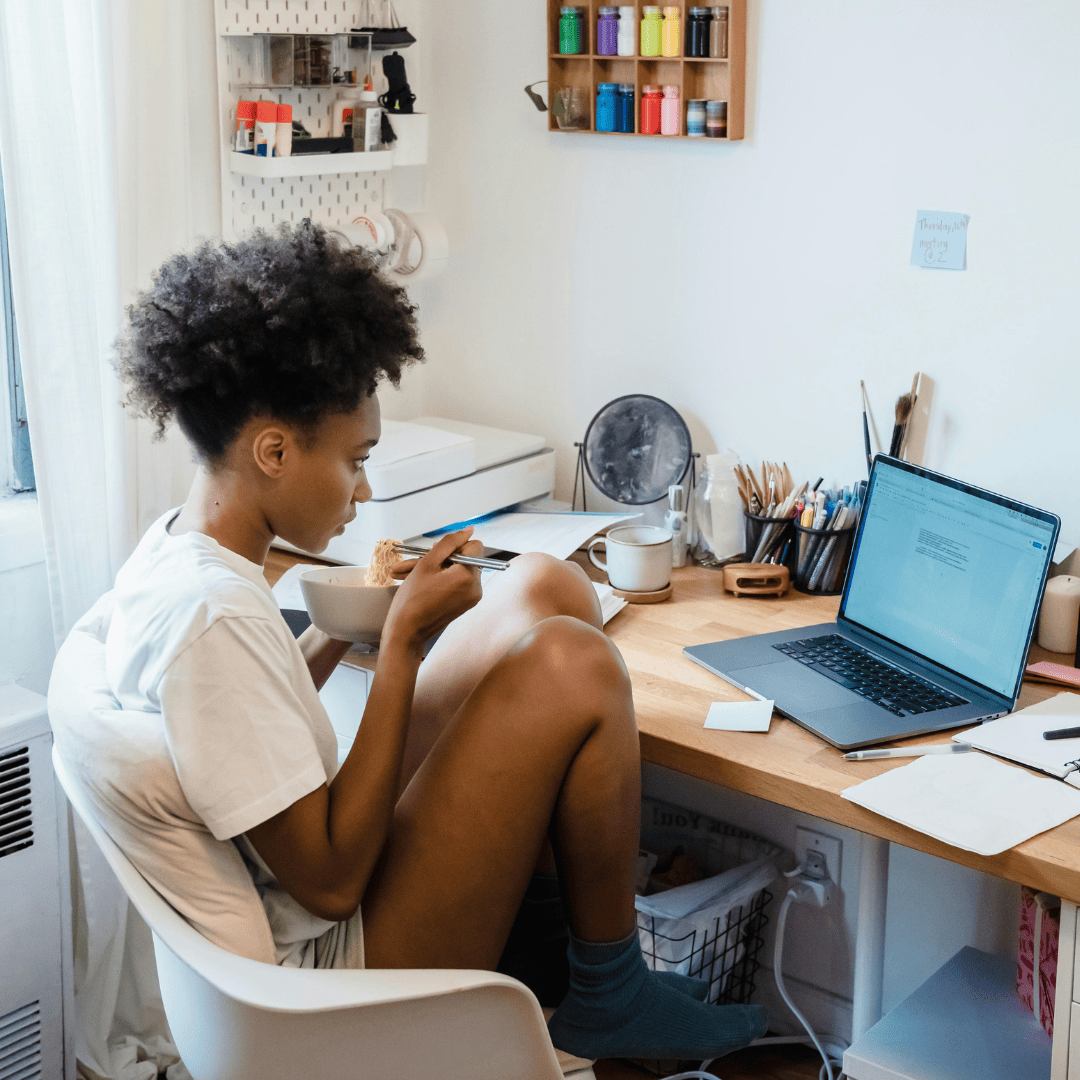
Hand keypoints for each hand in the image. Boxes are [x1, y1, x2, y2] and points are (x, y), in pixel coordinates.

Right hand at [381, 529, 483, 654]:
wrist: (406, 632)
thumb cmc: (412, 598)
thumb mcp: (428, 563)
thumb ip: (449, 543)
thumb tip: (470, 530)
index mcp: (470, 576)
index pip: (474, 546)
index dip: (454, 546)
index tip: (436, 555)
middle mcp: (476, 587)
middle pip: (463, 559)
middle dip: (438, 558)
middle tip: (412, 564)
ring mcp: (471, 598)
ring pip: (455, 570)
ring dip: (432, 569)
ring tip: (404, 573)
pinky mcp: (464, 604)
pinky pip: (454, 583)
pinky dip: (437, 580)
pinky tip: (413, 580)